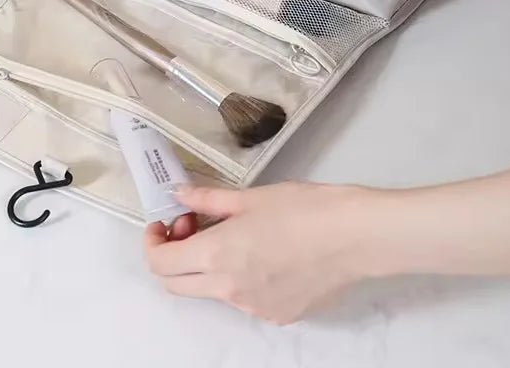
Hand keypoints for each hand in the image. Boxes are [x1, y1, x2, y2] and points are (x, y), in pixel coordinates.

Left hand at [145, 182, 378, 323]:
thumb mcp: (249, 197)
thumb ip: (206, 199)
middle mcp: (229, 290)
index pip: (160, 263)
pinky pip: (243, 299)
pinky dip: (238, 278)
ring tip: (234, 234)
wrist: (356, 236)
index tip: (164, 223)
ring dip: (206, 266)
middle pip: (176, 285)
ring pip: (211, 291)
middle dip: (173, 256)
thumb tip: (178, 194)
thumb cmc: (304, 209)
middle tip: (192, 226)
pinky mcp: (278, 315)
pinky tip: (263, 252)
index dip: (153, 242)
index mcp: (216, 257)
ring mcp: (253, 308)